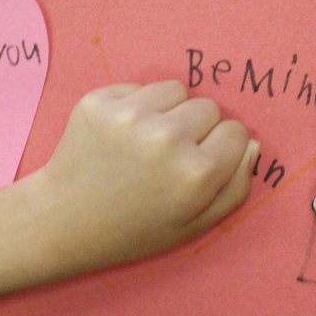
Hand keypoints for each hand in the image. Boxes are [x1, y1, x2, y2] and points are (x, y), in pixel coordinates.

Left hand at [24, 80, 257, 277]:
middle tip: (167, 158)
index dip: (219, 149)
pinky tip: (119, 136)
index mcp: (196, 173)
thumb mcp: (194, 224)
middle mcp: (166, 138)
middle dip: (196, 129)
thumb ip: (234, 187)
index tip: (197, 165)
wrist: (64, 219)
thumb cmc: (134, 228)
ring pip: (176, 89)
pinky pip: (139, 87)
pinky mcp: (100, 102)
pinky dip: (135, 105)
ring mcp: (130, 116)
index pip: (236, 132)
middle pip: (209, 107)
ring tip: (145, 142)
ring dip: (168, 110)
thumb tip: (251, 143)